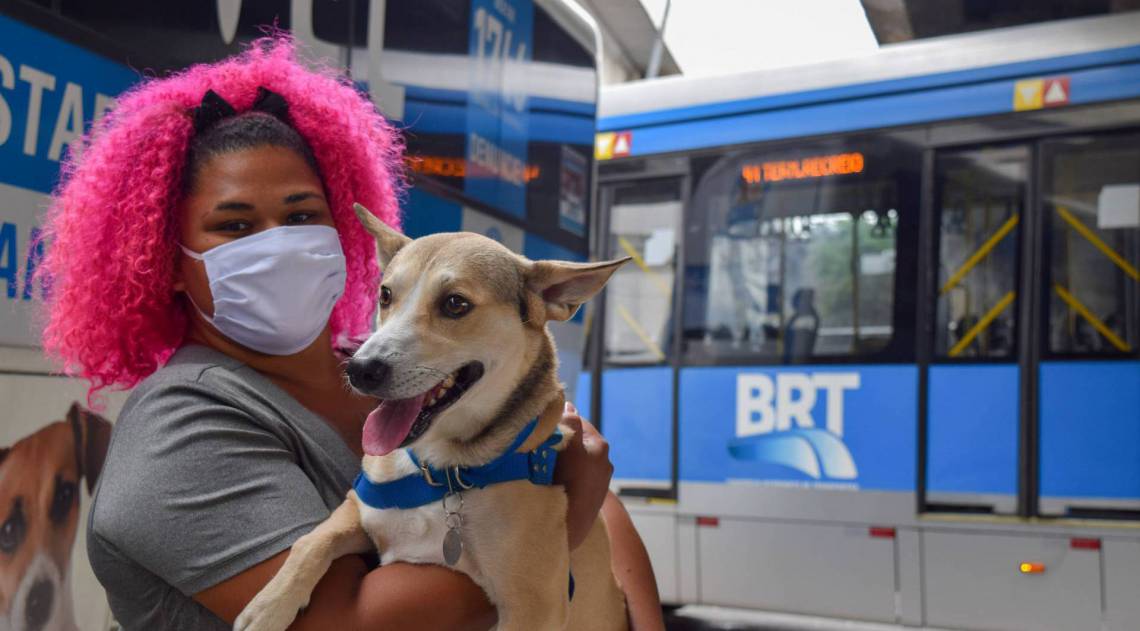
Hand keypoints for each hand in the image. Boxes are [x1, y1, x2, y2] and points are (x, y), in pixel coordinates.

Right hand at [554, 401, 612, 549]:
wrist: (571, 527)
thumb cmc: (567, 483)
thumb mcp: (566, 449)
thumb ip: (569, 424)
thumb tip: (568, 404)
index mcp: (599, 445)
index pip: (576, 419)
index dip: (557, 420)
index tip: (541, 425)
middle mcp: (604, 459)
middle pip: (577, 438)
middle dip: (561, 437)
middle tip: (540, 443)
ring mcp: (600, 477)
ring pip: (577, 455)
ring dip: (563, 455)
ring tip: (545, 461)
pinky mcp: (595, 492)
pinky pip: (578, 472)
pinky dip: (568, 470)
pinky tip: (555, 477)